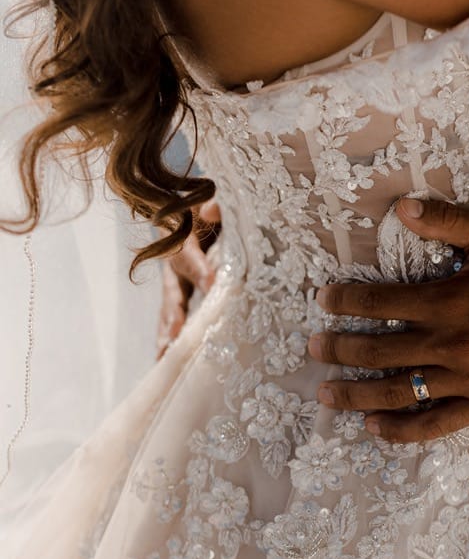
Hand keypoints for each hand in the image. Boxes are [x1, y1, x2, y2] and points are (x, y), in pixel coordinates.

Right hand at [157, 200, 221, 357]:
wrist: (188, 208)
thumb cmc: (205, 206)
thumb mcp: (209, 199)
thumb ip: (214, 204)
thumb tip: (211, 210)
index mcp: (181, 238)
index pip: (189, 255)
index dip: (199, 269)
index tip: (212, 284)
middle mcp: (173, 263)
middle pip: (172, 290)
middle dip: (176, 312)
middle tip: (177, 334)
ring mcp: (174, 281)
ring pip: (169, 309)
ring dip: (168, 332)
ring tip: (164, 356)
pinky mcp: (179, 293)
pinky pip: (173, 316)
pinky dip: (171, 337)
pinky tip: (168, 359)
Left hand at [309, 198, 468, 441]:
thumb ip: (446, 220)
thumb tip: (401, 207)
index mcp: (449, 301)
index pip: (379, 304)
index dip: (345, 303)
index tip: (323, 302)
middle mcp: (451, 344)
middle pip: (378, 352)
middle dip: (338, 350)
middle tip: (312, 349)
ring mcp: (466, 379)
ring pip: (398, 392)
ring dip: (356, 395)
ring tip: (326, 394)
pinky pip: (435, 425)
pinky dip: (401, 431)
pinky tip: (374, 429)